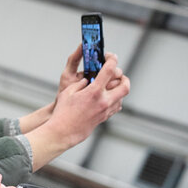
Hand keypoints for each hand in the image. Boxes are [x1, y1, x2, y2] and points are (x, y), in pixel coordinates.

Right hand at [25, 52, 128, 170]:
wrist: (64, 131)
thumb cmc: (63, 112)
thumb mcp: (69, 91)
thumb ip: (81, 83)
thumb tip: (88, 79)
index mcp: (94, 92)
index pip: (109, 70)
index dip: (112, 60)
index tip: (111, 56)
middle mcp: (103, 101)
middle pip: (125, 85)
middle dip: (124, 77)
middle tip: (117, 74)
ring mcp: (106, 110)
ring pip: (123, 96)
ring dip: (120, 88)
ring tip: (111, 85)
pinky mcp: (105, 117)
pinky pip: (117, 106)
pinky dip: (116, 99)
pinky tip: (107, 97)